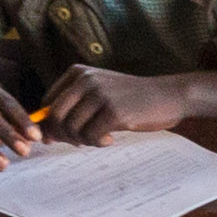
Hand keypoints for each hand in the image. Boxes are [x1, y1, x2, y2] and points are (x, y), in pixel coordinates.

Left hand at [33, 63, 198, 141]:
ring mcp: (100, 95)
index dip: (48, 124)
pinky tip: (109, 139)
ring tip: (98, 138)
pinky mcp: (114, 112)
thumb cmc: (133, 99)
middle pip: (55, 116)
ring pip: (72, 128)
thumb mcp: (100, 91)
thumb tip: (48, 135)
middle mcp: (86, 80)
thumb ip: (75, 106)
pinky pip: (90, 136)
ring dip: (82, 140)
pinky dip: (97, 143)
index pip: (47, 102)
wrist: (168, 95)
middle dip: (61, 135)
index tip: (59, 137)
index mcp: (79, 73)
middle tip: (77, 142)